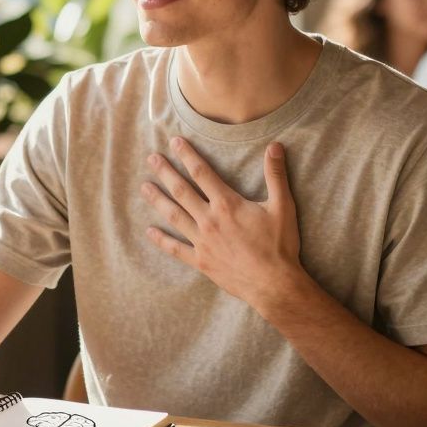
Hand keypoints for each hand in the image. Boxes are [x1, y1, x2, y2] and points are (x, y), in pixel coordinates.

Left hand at [140, 137, 303, 309]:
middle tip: (151, 159)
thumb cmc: (280, 246)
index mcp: (227, 204)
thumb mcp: (282, 207)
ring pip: (174, 216)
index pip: (202, 173)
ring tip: (144, 187)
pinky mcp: (200, 261)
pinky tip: (149, 231)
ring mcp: (202, 241)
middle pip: (182, 191)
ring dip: (158, 200)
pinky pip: (176, 249)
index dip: (187, 155)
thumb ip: (276, 175)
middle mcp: (209, 220)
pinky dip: (162, 240)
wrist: (274, 284)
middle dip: (166, 172)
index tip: (174, 142)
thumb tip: (275, 146)